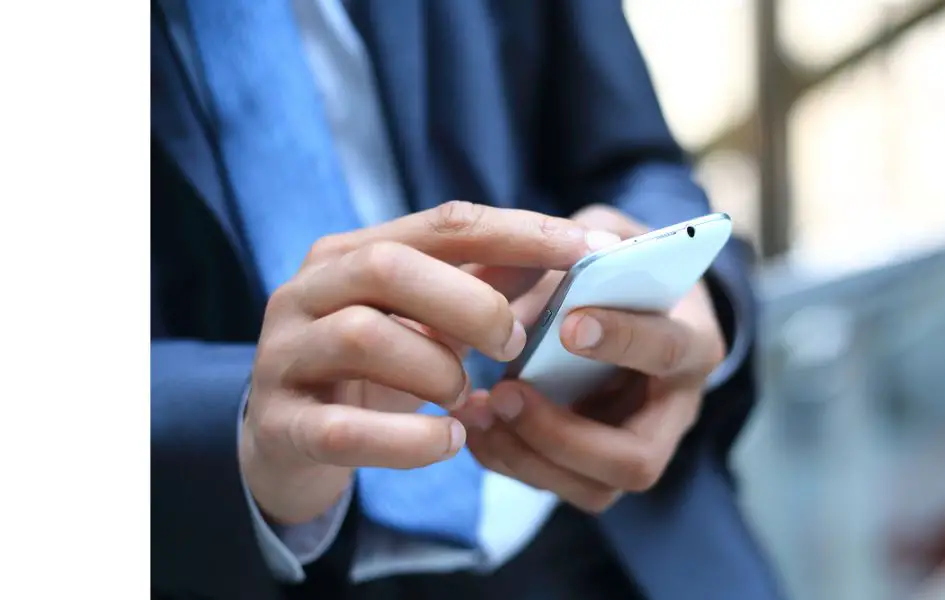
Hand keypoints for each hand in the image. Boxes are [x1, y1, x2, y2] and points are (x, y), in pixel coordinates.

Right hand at [240, 202, 617, 523]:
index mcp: (350, 253)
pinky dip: (408, 440)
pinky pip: (343, 430)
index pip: (443, 223)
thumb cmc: (372, 370)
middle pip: (389, 266)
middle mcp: (307, 292)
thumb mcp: (423, 320)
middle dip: (471, 304)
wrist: (286, 444)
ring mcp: (285, 356)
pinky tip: (448, 441)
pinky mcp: (280, 425)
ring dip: (437, 370)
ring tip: (466, 397)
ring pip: (362, 337)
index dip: (520, 232)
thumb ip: (481, 283)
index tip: (589, 249)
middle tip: (513, 345)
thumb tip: (569, 250)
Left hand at [456, 206, 726, 512]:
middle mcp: (676, 409)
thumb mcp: (606, 235)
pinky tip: (473, 423)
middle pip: (637, 459)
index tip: (568, 325)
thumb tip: (536, 266)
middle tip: (504, 392)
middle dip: (563, 434)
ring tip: (476, 410)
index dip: (623, 341)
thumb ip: (580, 244)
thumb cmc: (619, 264)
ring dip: (525, 456)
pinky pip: (557, 485)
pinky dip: (508, 459)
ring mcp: (638, 446)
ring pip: (594, 489)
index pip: (668, 351)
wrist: (628, 298)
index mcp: (694, 341)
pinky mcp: (598, 466)